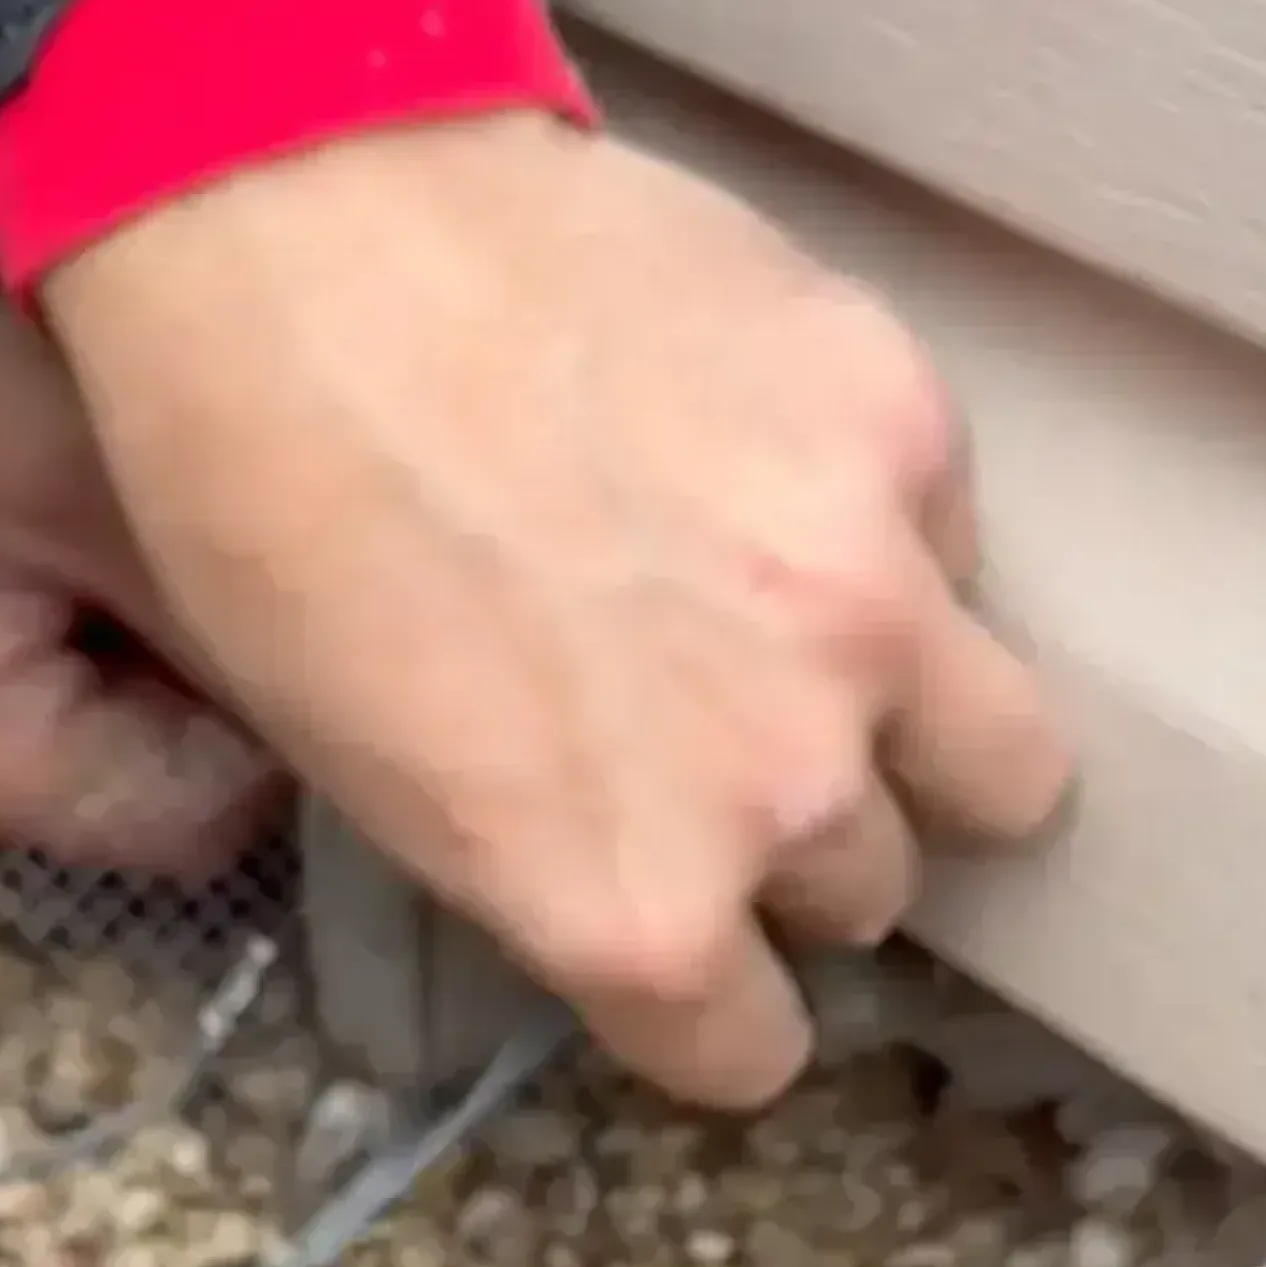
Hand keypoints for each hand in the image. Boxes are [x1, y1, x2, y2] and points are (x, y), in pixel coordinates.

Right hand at [0, 159, 280, 872]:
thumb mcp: (104, 480)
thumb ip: (233, 607)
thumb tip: (398, 692)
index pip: (222, 810)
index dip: (293, 711)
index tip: (322, 597)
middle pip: (197, 804)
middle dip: (250, 691)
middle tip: (256, 553)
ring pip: (171, 769)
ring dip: (208, 672)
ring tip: (188, 547)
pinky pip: (125, 736)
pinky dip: (161, 662)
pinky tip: (148, 568)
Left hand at [44, 113, 1074, 1106]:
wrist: (289, 216)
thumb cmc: (261, 504)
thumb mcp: (371, 766)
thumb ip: (561, 859)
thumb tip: (649, 863)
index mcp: (630, 900)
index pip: (751, 1049)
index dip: (716, 999)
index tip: (696, 933)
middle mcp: (786, 783)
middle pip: (876, 890)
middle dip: (805, 834)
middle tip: (721, 731)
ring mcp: (871, 598)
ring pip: (1004, 757)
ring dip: (922, 725)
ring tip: (816, 627)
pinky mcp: (906, 425)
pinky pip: (950, 536)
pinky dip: (887, 526)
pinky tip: (764, 447)